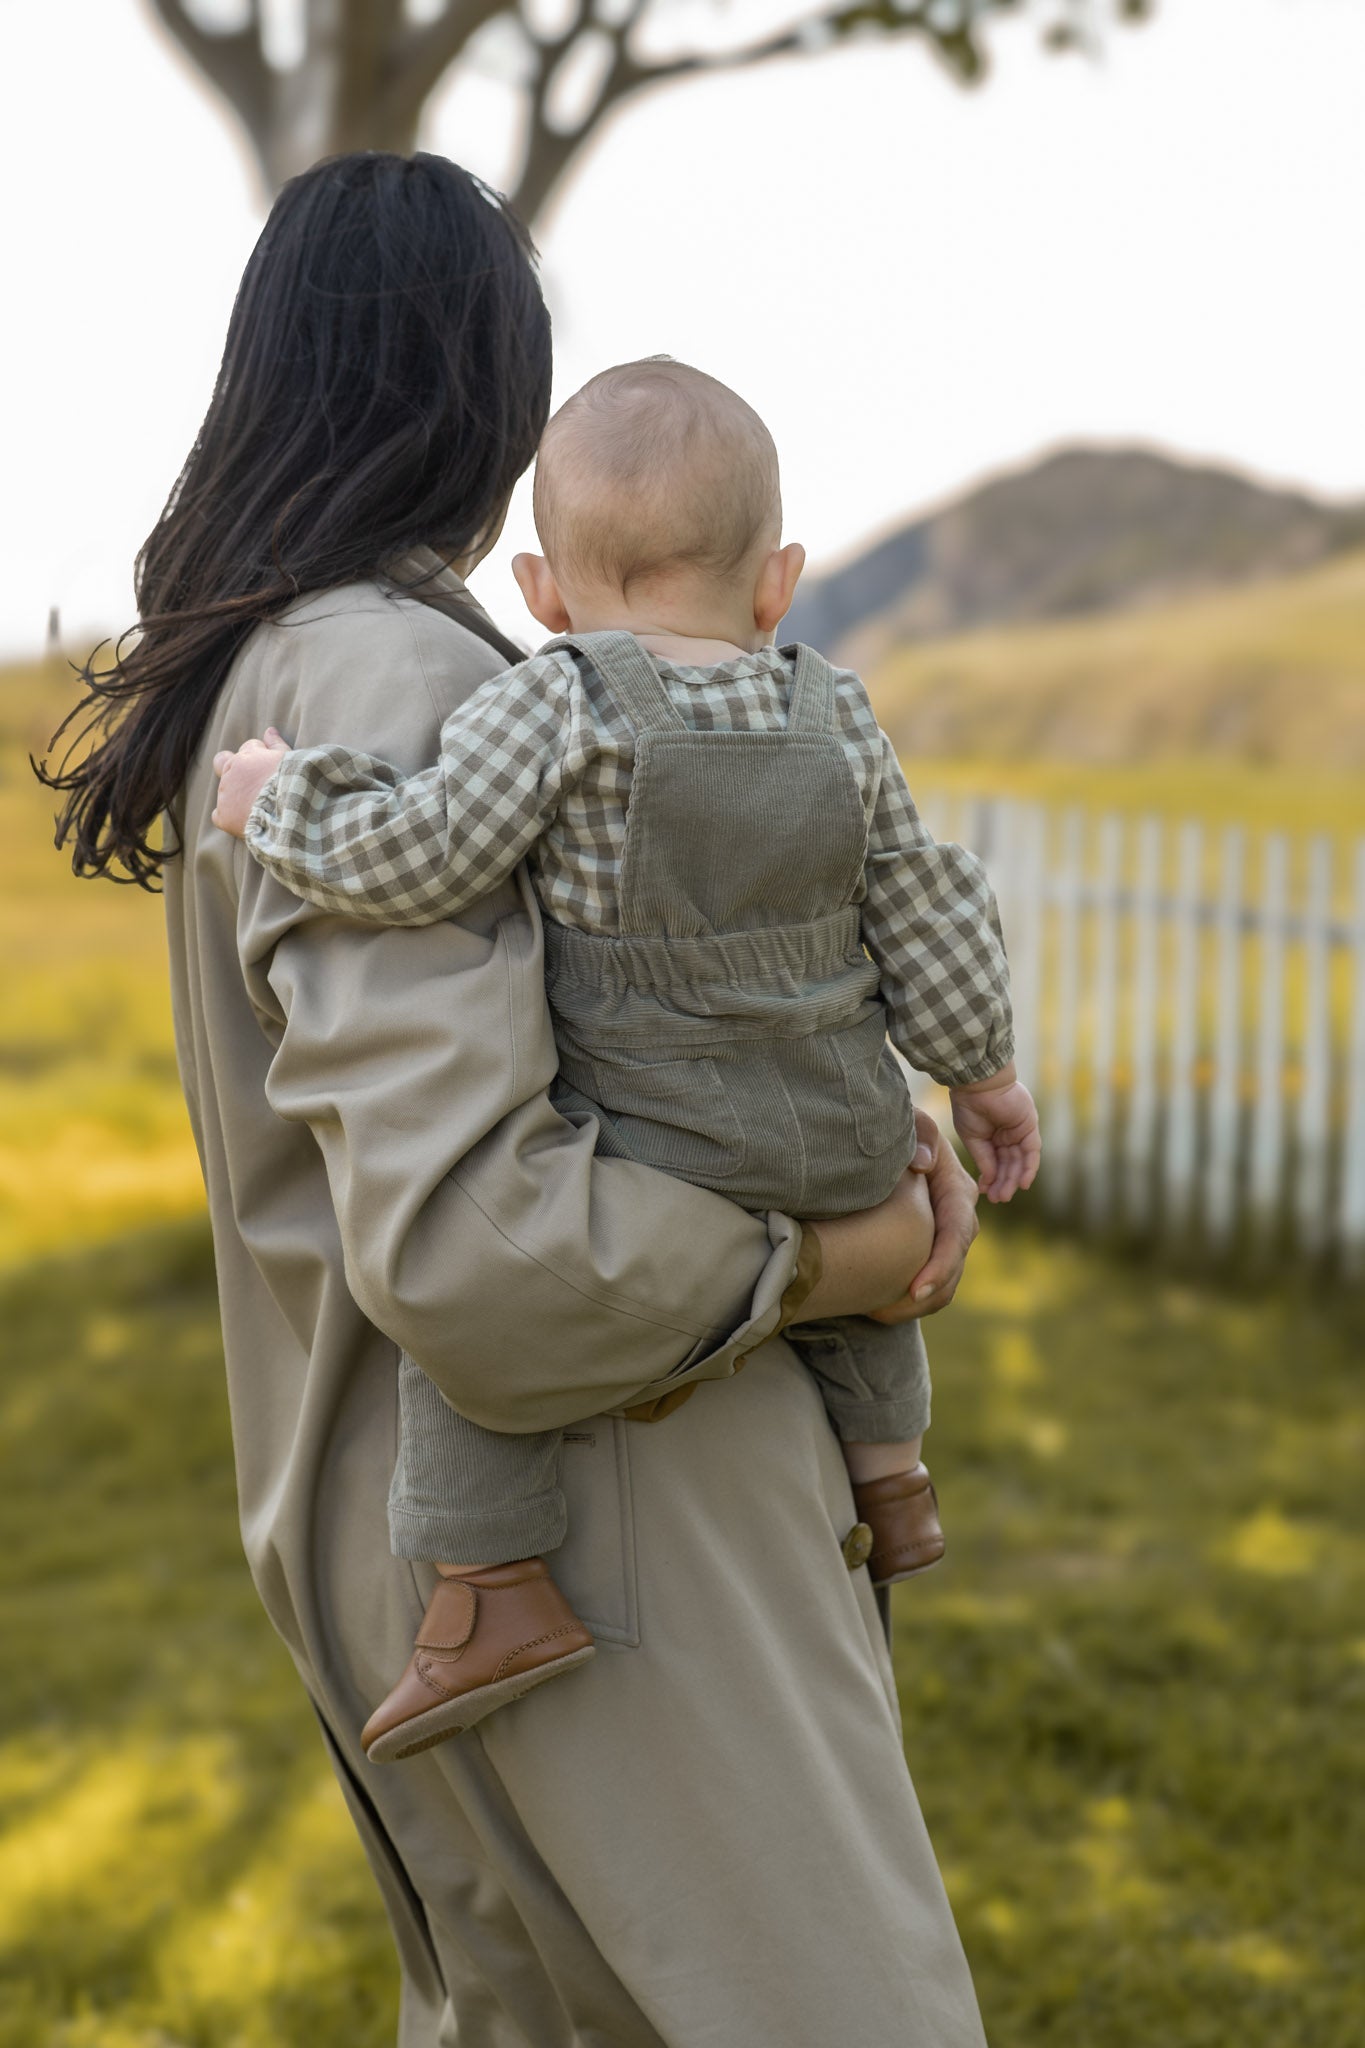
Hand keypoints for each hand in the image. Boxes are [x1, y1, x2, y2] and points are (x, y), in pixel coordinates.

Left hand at [211, 728, 290, 836]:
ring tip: (259, 808)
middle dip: (236, 769)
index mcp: (248, 754)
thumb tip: (270, 730)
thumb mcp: (288, 758)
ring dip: (237, 795)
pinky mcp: (224, 815)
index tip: (270, 769)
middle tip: (251, 783)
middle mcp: (232, 770)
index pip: (249, 748)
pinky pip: (219, 815)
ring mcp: (225, 793)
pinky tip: (243, 822)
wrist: (291, 811)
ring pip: (225, 790)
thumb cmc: (293, 783)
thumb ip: (276, 744)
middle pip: (224, 762)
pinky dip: (229, 818)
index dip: (259, 757)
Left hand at [869, 1111, 978, 1321]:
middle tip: (885, 1311)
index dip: (940, 1265)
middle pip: (953, 1267)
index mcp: (958, 1193)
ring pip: (945, 1282)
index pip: (957, 1235)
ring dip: (916, 1304)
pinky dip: (909, 1299)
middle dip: (925, 1294)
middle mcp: (959, 1218)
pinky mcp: (931, 1246)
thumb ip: (918, 1135)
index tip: (915, 1289)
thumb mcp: (913, 1124)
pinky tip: (877, 1305)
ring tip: (877, 1313)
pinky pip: (930, 1280)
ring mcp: (946, 1235)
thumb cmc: (904, 1131)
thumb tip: (922, 1165)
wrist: (897, 1141)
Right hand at [949, 1077, 1040, 1203]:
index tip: (985, 1193)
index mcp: (991, 1135)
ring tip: (1004, 1196)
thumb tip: (989, 1179)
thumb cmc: (969, 1107)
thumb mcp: (972, 1138)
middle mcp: (1007, 1135)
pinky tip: (1022, 1184)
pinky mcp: (1029, 1127)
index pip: (995, 1162)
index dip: (991, 1178)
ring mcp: (1019, 1131)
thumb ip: (984, 1158)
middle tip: (997, 1199)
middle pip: (1009, 1164)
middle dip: (1003, 1182)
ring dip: (1013, 1179)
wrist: (978, 1084)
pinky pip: (1032, 1152)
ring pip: (1019, 1161)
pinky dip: (1029, 1168)